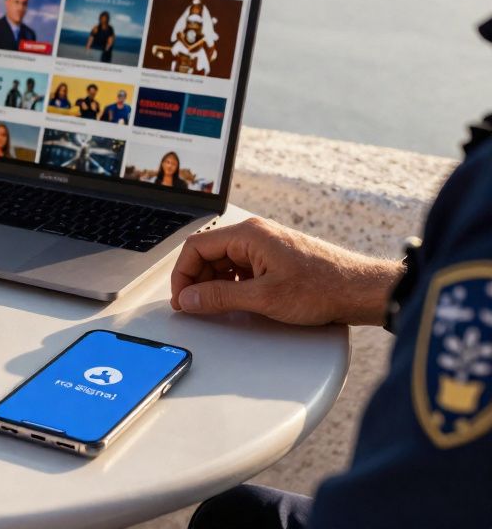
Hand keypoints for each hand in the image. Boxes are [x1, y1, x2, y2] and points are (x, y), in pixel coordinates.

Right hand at [169, 217, 401, 325]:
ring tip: (217, 308)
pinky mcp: (275, 259)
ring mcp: (265, 246)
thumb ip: (219, 298)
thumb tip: (189, 299)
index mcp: (248, 234)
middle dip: (197, 281)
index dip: (183, 274)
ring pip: (224, 262)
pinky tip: (238, 303)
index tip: (182, 298)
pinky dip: (232, 285)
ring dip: (215, 284)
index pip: (196, 247)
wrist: (360, 290)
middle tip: (195, 307)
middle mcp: (255, 235)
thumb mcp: (262, 297)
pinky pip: (241, 268)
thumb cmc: (322, 287)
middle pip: (208, 254)